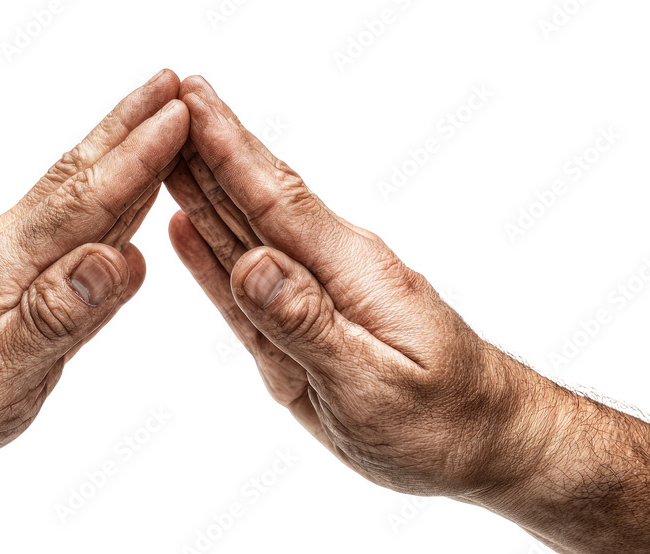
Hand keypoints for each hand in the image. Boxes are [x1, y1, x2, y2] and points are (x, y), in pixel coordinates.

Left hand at [0, 70, 188, 476]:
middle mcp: (11, 248)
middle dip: (131, 127)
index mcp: (8, 264)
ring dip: (121, 150)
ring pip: (79, 194)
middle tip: (174, 83)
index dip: (138, 158)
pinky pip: (72, 226)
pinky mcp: (15, 279)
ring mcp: (12, 260)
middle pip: (81, 175)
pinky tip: (128, 191)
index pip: (87, 200)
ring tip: (158, 116)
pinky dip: (109, 196)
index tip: (179, 115)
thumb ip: (56, 316)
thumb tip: (117, 259)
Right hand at [165, 76, 550, 497]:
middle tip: (170, 98)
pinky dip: (213, 251)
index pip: (276, 200)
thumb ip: (308, 324)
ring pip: (246, 232)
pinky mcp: (302, 326)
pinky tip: (188, 224)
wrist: (484, 439)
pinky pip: (247, 282)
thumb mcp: (373, 386)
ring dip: (205, 189)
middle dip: (211, 149)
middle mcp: (329, 271)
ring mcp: (314, 296)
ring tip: (165, 150)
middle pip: (255, 200)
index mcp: (350, 272)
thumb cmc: (441, 421)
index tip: (192, 100)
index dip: (229, 148)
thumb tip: (253, 263)